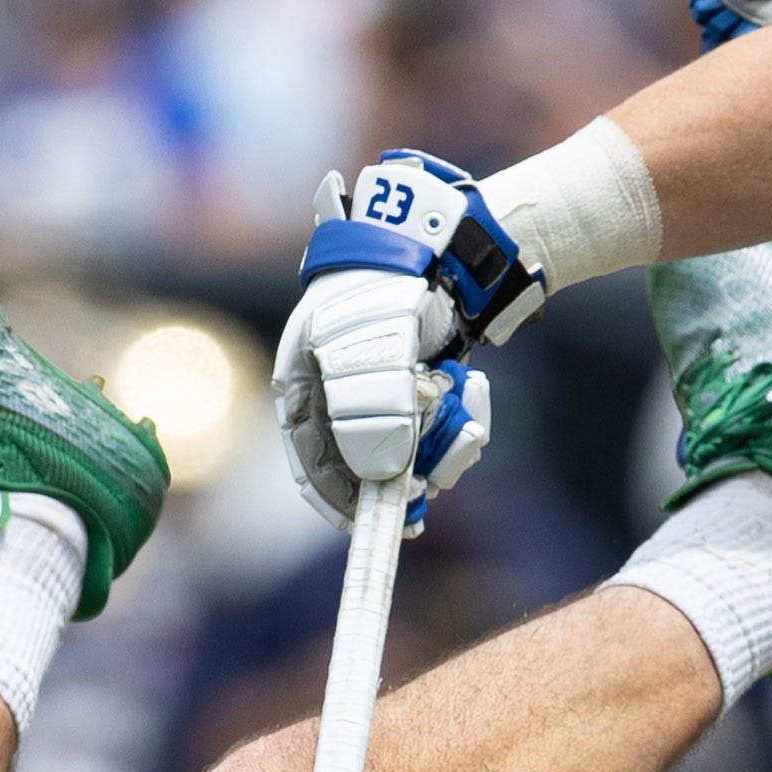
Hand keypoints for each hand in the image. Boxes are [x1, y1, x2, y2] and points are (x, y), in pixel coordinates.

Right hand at [274, 160, 512, 527]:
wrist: (433, 244)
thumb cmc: (386, 293)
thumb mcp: (373, 352)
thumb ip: (371, 413)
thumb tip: (381, 474)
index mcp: (303, 384)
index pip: (309, 459)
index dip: (336, 498)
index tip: (368, 527)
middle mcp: (335, 392)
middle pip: (362, 462)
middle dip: (403, 475)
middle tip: (433, 490)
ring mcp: (377, 389)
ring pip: (406, 448)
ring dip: (439, 446)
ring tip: (464, 424)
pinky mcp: (417, 385)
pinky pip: (434, 426)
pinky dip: (454, 421)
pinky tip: (468, 396)